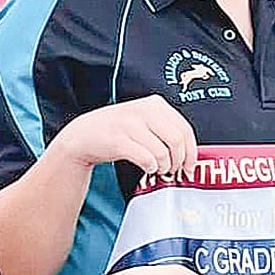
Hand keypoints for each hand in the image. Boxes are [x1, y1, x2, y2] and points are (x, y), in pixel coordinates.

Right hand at [50, 96, 198, 180]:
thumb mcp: (144, 121)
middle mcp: (144, 111)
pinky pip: (145, 158)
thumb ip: (165, 129)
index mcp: (155, 104)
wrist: (83, 135)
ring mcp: (130, 125)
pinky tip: (148, 168)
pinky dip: (150, 167)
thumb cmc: (118, 131)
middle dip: (179, 161)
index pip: (184, 128)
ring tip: (159, 169)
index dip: (191, 151)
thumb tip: (189, 154)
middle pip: (176, 140)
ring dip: (164, 167)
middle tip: (173, 170)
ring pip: (162, 152)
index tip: (190, 166)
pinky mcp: (118, 141)